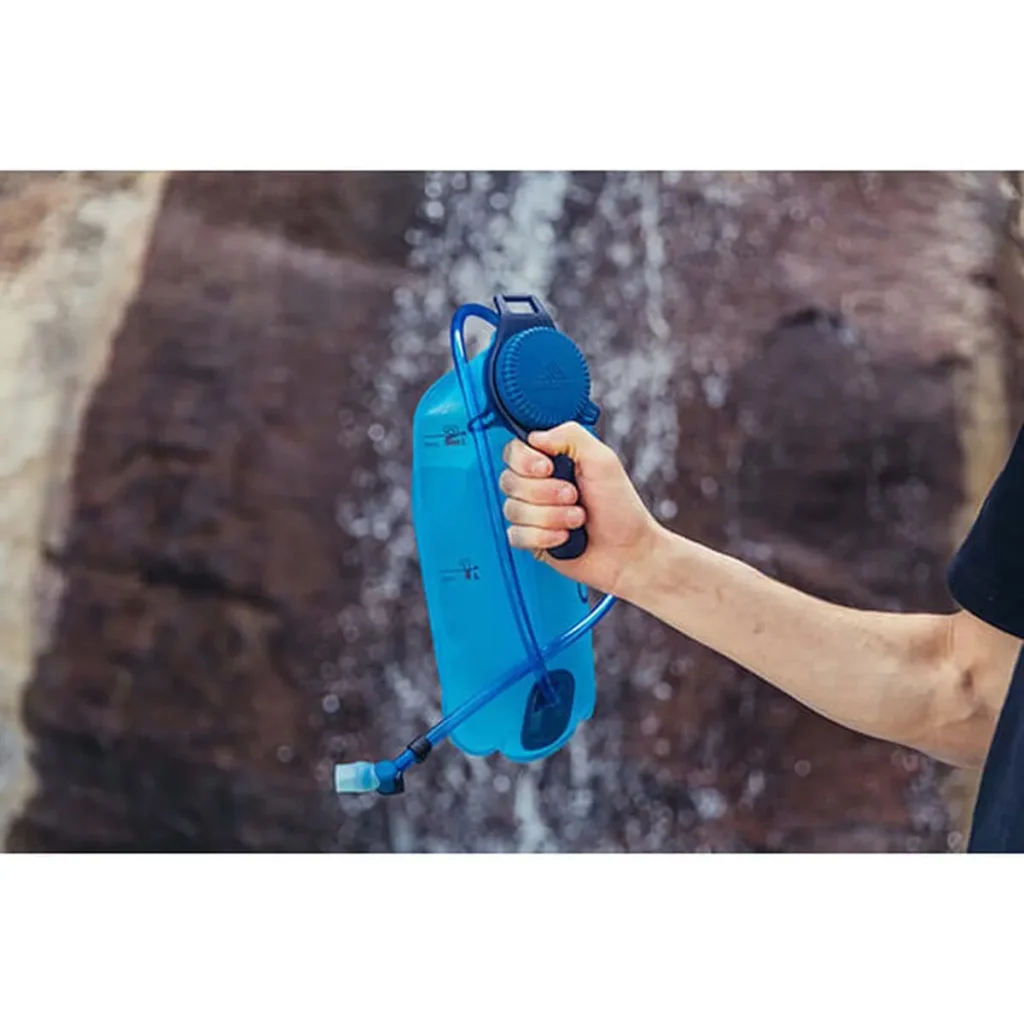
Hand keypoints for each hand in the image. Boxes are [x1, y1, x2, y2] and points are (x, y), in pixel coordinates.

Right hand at [499, 421, 662, 596]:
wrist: (627, 551)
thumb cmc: (621, 508)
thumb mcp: (602, 460)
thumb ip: (570, 436)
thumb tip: (535, 436)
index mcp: (551, 461)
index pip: (514, 450)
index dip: (525, 461)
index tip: (547, 468)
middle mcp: (537, 485)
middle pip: (509, 480)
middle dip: (545, 492)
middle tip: (573, 495)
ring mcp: (532, 513)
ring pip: (513, 509)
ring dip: (550, 516)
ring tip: (576, 518)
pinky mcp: (531, 539)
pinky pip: (516, 534)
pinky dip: (543, 537)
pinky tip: (564, 537)